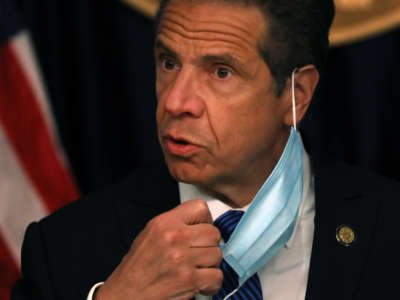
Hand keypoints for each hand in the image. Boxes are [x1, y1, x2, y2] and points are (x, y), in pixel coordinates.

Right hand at [95, 199, 222, 299]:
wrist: (127, 293)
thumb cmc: (138, 266)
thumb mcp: (151, 233)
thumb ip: (176, 224)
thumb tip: (201, 223)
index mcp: (165, 223)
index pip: (200, 208)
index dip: (205, 219)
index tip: (202, 229)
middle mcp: (174, 237)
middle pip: (213, 233)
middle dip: (209, 244)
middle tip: (199, 252)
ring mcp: (182, 258)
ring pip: (217, 254)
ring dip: (210, 264)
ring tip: (196, 268)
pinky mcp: (189, 279)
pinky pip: (216, 276)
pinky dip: (211, 283)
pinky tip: (200, 283)